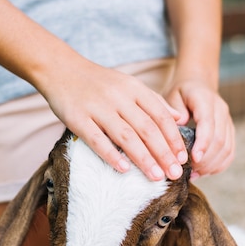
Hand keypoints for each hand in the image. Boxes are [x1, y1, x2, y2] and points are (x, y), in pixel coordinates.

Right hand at [39, 59, 188, 180]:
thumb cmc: (98, 82)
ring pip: (125, 136)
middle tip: (175, 173)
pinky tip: (124, 169)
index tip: (183, 157)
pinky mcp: (77, 118)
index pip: (160, 116)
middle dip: (163, 153)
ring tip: (156, 176)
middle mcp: (118, 97)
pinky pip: (97, 140)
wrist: (61, 69)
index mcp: (133, 89)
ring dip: (143, 158)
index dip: (173, 138)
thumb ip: (154, 101)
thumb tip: (179, 119)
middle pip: (147, 129)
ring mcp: (97, 108)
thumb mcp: (128, 84)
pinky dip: (111, 155)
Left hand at [164, 79, 234, 178]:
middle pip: (220, 140)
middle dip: (205, 159)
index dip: (203, 143)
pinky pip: (230, 152)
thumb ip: (174, 109)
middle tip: (188, 171)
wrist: (198, 83)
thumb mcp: (171, 94)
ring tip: (194, 174)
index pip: (208, 124)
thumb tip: (180, 126)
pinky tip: (203, 172)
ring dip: (212, 165)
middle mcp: (221, 110)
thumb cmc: (180, 91)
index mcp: (205, 100)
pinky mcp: (229, 131)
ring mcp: (228, 121)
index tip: (193, 159)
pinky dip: (219, 165)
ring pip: (227, 148)